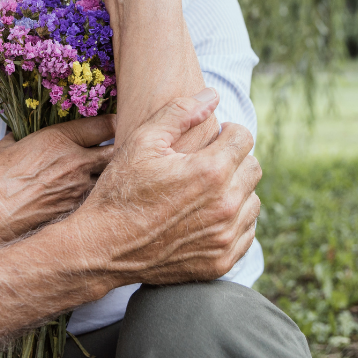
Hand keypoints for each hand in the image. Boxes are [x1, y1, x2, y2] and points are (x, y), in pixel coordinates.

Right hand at [0, 115, 116, 254]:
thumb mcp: (1, 150)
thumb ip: (19, 139)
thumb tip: (19, 135)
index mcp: (59, 140)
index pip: (105, 124)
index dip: (115, 123)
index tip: (117, 125)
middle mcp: (76, 163)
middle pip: (120, 151)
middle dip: (125, 149)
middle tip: (126, 150)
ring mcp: (80, 192)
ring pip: (115, 179)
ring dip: (118, 177)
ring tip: (118, 178)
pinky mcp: (77, 217)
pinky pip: (101, 203)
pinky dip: (104, 201)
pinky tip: (102, 203)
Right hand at [72, 89, 261, 285]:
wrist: (104, 247)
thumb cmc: (121, 190)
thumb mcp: (142, 141)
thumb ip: (180, 112)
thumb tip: (213, 95)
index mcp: (211, 171)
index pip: (244, 138)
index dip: (227, 132)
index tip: (212, 139)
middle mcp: (226, 205)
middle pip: (253, 168)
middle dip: (234, 160)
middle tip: (206, 163)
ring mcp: (225, 237)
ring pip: (253, 201)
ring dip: (235, 191)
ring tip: (204, 191)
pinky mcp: (222, 261)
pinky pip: (246, 232)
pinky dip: (233, 222)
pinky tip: (206, 216)